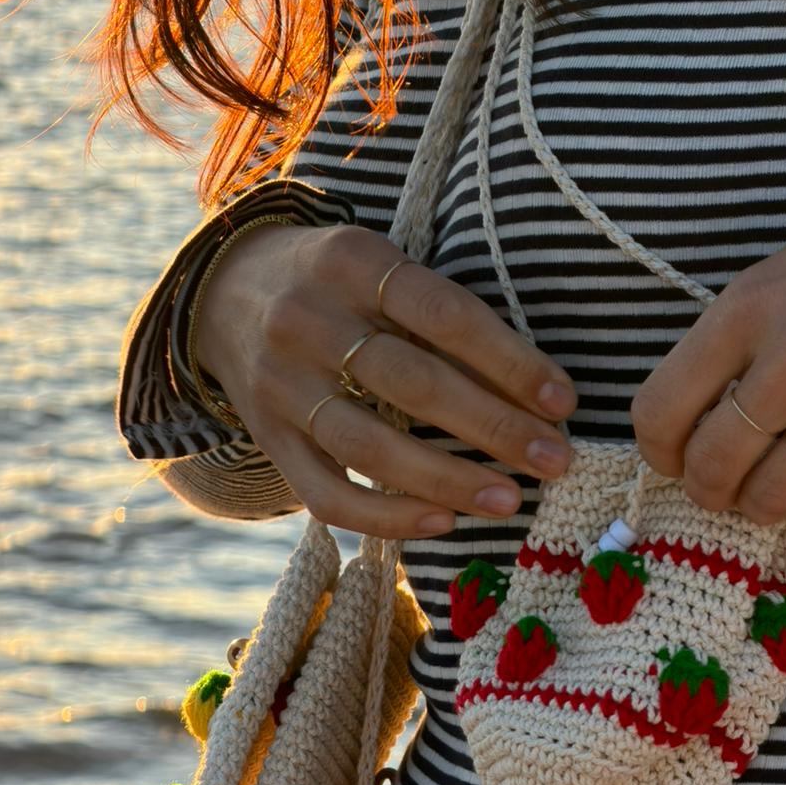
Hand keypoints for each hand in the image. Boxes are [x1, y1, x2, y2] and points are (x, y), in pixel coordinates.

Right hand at [193, 219, 577, 538]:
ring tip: (508, 500)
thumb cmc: (338, 287)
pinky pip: (326, 494)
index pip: (444, 313)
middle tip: (554, 460)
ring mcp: (281, 385)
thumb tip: (536, 393)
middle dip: (493, 427)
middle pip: (412, 383)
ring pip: (370, 445)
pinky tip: (440, 522)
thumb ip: (440, 317)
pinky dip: (386, 516)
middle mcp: (308, 320)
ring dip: (447, 479)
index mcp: (352, 262)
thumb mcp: (380, 269)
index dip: (509, 360)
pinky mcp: (268, 438)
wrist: (222, 293)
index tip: (563, 402)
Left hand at [628, 173, 785, 521]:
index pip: (660, 410)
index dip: (659, 451)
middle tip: (723, 490)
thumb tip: (696, 418)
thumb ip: (734, 345)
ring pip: (772, 497)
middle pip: (712, 467)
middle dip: (709, 491)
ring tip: (774, 491)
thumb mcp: (781, 278)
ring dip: (765, 505)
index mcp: (745, 313)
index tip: (674, 459)